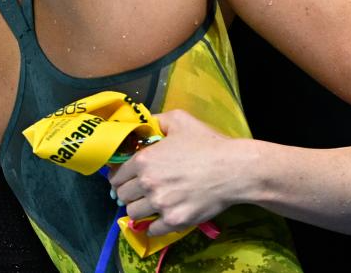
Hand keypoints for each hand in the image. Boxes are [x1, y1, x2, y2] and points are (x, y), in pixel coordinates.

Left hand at [109, 110, 243, 235]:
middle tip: (141, 191)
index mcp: (144, 160)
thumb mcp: (180, 120)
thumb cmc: (207, 143)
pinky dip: (154, 226)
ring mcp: (160, 204)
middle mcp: (147, 183)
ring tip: (152, 203)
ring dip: (141, 209)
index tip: (127, 179)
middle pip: (122, 196)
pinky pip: (152, 230)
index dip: (121, 177)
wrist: (233, 169)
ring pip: (134, 213)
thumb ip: (156, 120)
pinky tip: (160, 218)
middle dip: (130, 193)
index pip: (117, 176)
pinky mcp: (174, 221)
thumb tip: (141, 125)